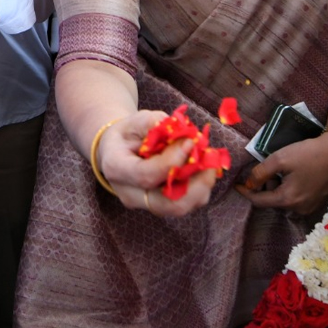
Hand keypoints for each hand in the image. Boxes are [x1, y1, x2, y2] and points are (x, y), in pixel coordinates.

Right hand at [97, 111, 218, 217]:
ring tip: (208, 162)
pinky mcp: (160, 206)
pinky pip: (185, 203)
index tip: (190, 143)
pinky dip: (199, 188)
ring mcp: (145, 204)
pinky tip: (203, 168)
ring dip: (201, 186)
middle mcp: (130, 194)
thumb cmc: (128, 133)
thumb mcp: (137, 120)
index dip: (172, 161)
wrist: (118, 150)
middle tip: (210, 161)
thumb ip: (158, 125)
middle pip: (167, 204)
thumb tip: (185, 136)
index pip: (146, 175)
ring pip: (180, 207)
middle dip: (196, 185)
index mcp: (117, 169)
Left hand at [236, 131, 327, 214]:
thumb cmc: (309, 154)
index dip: (245, 192)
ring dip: (276, 188)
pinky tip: (292, 175)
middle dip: (264, 187)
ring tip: (281, 170)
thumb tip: (249, 183)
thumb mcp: (280, 159)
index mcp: (287, 200)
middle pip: (271, 202)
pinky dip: (287, 190)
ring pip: (282, 201)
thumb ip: (260, 172)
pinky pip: (294, 200)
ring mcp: (308, 208)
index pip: (258, 201)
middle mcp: (298, 209)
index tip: (236, 184)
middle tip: (266, 169)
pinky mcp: (316, 203)